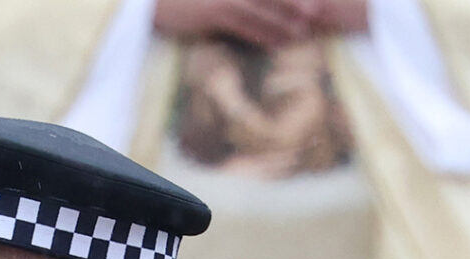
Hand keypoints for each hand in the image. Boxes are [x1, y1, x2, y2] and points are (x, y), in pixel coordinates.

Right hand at [154, 0, 329, 48]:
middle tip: (318, 12)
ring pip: (264, 9)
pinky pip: (246, 26)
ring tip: (305, 32)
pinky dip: (265, 35)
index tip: (311, 2)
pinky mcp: (214, 12)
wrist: (150, 0)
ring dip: (286, 21)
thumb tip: (252, 10)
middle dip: (296, 2)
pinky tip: (280, 43)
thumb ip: (234, 2)